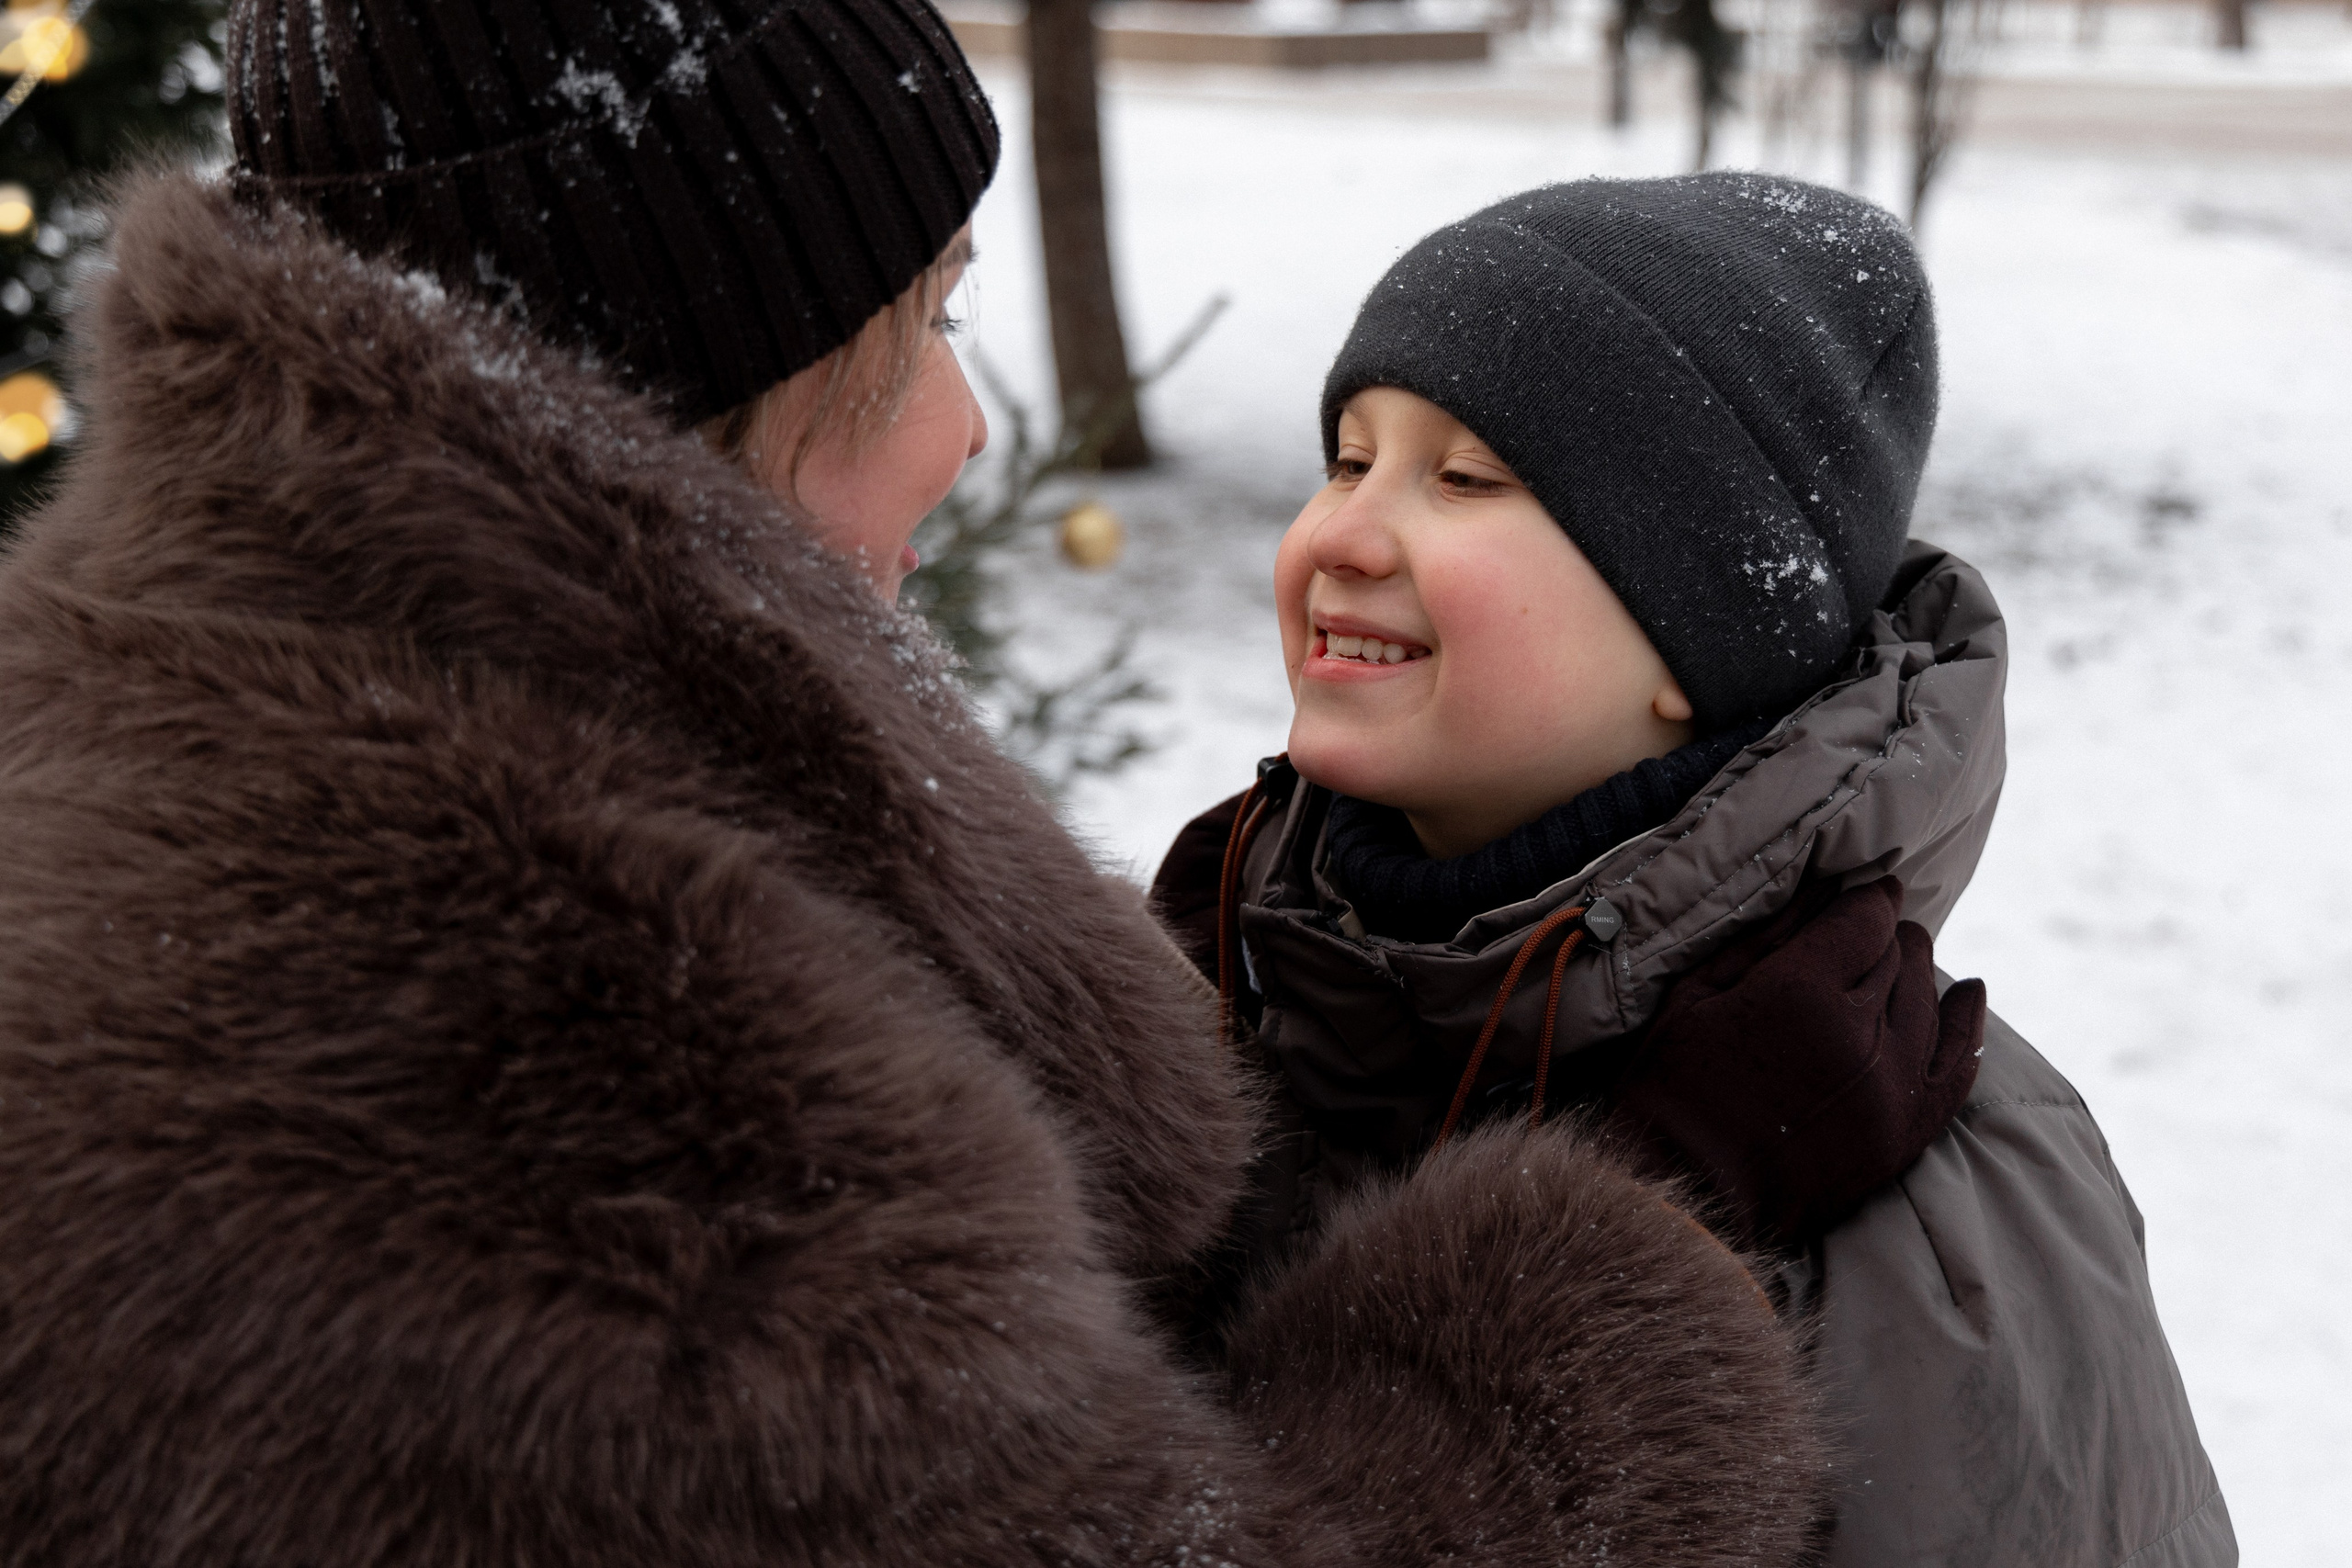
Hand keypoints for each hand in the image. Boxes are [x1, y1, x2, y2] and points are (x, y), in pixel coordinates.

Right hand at [1608, 876, 1985, 1246]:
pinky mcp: (1906, 1130)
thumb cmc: (1674, 1089)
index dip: (1866, 897)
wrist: (1687, 1194)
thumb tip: (1822, 890)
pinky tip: (1969, 993)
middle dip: (1882, 934)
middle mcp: (1859, 1035)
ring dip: (1914, 970)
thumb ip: (1765, 939)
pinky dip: (1966, 1024)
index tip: (1865, 889)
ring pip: (1928, 997)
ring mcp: (1891, 1087)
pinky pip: (1959, 1063)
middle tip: (1863, 929)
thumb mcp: (1695, 997)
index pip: (1865, 917)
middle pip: (1898, 953)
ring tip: (1896, 958)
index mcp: (1800, 993)